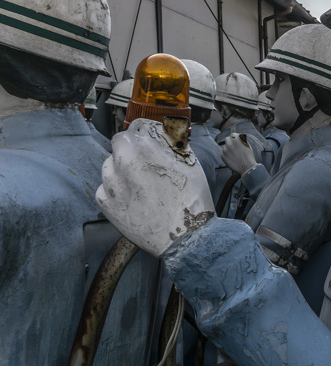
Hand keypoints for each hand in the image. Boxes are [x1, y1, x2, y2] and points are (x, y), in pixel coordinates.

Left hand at [96, 119, 214, 255]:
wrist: (185, 238)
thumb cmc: (192, 202)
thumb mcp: (189, 164)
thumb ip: (171, 145)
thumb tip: (162, 135)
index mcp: (146, 149)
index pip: (135, 127)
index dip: (143, 133)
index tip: (147, 139)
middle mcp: (124, 162)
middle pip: (119, 144)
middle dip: (131, 150)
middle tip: (145, 165)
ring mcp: (112, 183)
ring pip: (109, 166)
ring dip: (121, 170)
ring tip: (140, 185)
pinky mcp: (106, 203)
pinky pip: (103, 188)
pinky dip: (115, 191)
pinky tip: (132, 199)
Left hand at [222, 133, 258, 175]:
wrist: (247, 167)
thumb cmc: (248, 156)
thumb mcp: (246, 145)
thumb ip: (240, 139)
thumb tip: (235, 136)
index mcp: (236, 139)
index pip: (232, 134)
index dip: (234, 137)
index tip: (235, 140)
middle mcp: (230, 143)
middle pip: (227, 139)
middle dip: (230, 142)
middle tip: (234, 147)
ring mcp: (225, 150)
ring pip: (224, 146)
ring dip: (228, 149)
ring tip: (234, 154)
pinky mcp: (223, 156)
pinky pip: (223, 153)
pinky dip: (226, 155)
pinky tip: (232, 158)